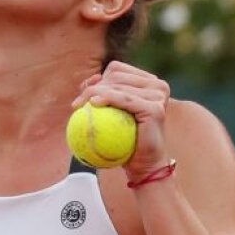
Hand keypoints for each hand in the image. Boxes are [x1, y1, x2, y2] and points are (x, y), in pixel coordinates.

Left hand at [71, 61, 171, 180]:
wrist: (144, 165)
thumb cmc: (125, 141)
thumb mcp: (110, 114)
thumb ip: (101, 93)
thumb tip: (92, 79)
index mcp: (149, 82)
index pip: (116, 69)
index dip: (98, 79)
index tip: (83, 95)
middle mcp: (157, 85)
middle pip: (115, 76)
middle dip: (92, 87)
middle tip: (76, 104)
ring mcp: (158, 96)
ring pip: (117, 86)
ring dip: (94, 93)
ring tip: (79, 106)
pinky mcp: (156, 108)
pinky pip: (125, 99)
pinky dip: (108, 98)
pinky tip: (93, 103)